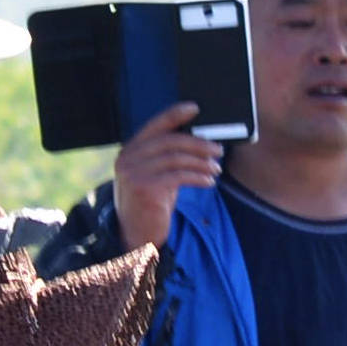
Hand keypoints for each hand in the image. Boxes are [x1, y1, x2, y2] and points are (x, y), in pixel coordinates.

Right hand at [111, 102, 222, 259]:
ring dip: (202, 162)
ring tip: (216, 168)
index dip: (175, 114)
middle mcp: (128, 159)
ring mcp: (134, 173)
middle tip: (218, 150)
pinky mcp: (145, 189)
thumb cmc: (149, 205)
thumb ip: (167, 158)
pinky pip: (179, 176)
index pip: (154, 125)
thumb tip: (197, 141)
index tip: (195, 108)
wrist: (135, 237)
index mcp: (129, 151)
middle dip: (198, 144)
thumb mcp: (155, 176)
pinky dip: (198, 177)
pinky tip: (209, 181)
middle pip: (170, 141)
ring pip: (177, 158)